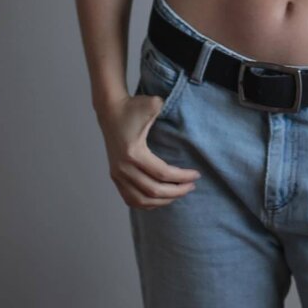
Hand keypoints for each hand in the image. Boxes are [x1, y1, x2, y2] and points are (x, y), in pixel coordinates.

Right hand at [97, 92, 200, 208]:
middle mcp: (123, 168)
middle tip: (192, 186)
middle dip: (177, 191)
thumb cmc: (132, 107)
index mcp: (133, 153)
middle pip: (154, 191)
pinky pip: (131, 199)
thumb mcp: (151, 104)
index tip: (196, 175)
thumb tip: (184, 112)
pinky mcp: (115, 177)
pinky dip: (148, 203)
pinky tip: (161, 198)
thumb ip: (166, 107)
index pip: (162, 174)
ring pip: (142, 200)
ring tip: (179, 193)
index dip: (182, 177)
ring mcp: (117, 174)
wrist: (110, 110)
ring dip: (163, 201)